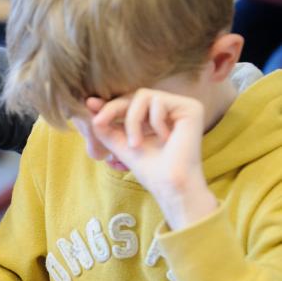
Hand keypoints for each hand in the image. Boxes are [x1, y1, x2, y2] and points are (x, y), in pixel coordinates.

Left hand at [90, 89, 216, 228]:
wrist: (169, 185)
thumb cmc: (149, 169)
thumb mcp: (120, 142)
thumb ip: (106, 125)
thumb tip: (89, 104)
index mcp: (158, 115)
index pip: (131, 101)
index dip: (110, 102)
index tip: (89, 104)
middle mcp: (172, 108)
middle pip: (135, 94)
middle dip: (114, 109)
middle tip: (100, 122)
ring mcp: (182, 106)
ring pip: (143, 95)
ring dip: (132, 121)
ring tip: (136, 144)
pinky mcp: (192, 107)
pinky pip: (158, 101)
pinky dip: (153, 122)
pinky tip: (165, 140)